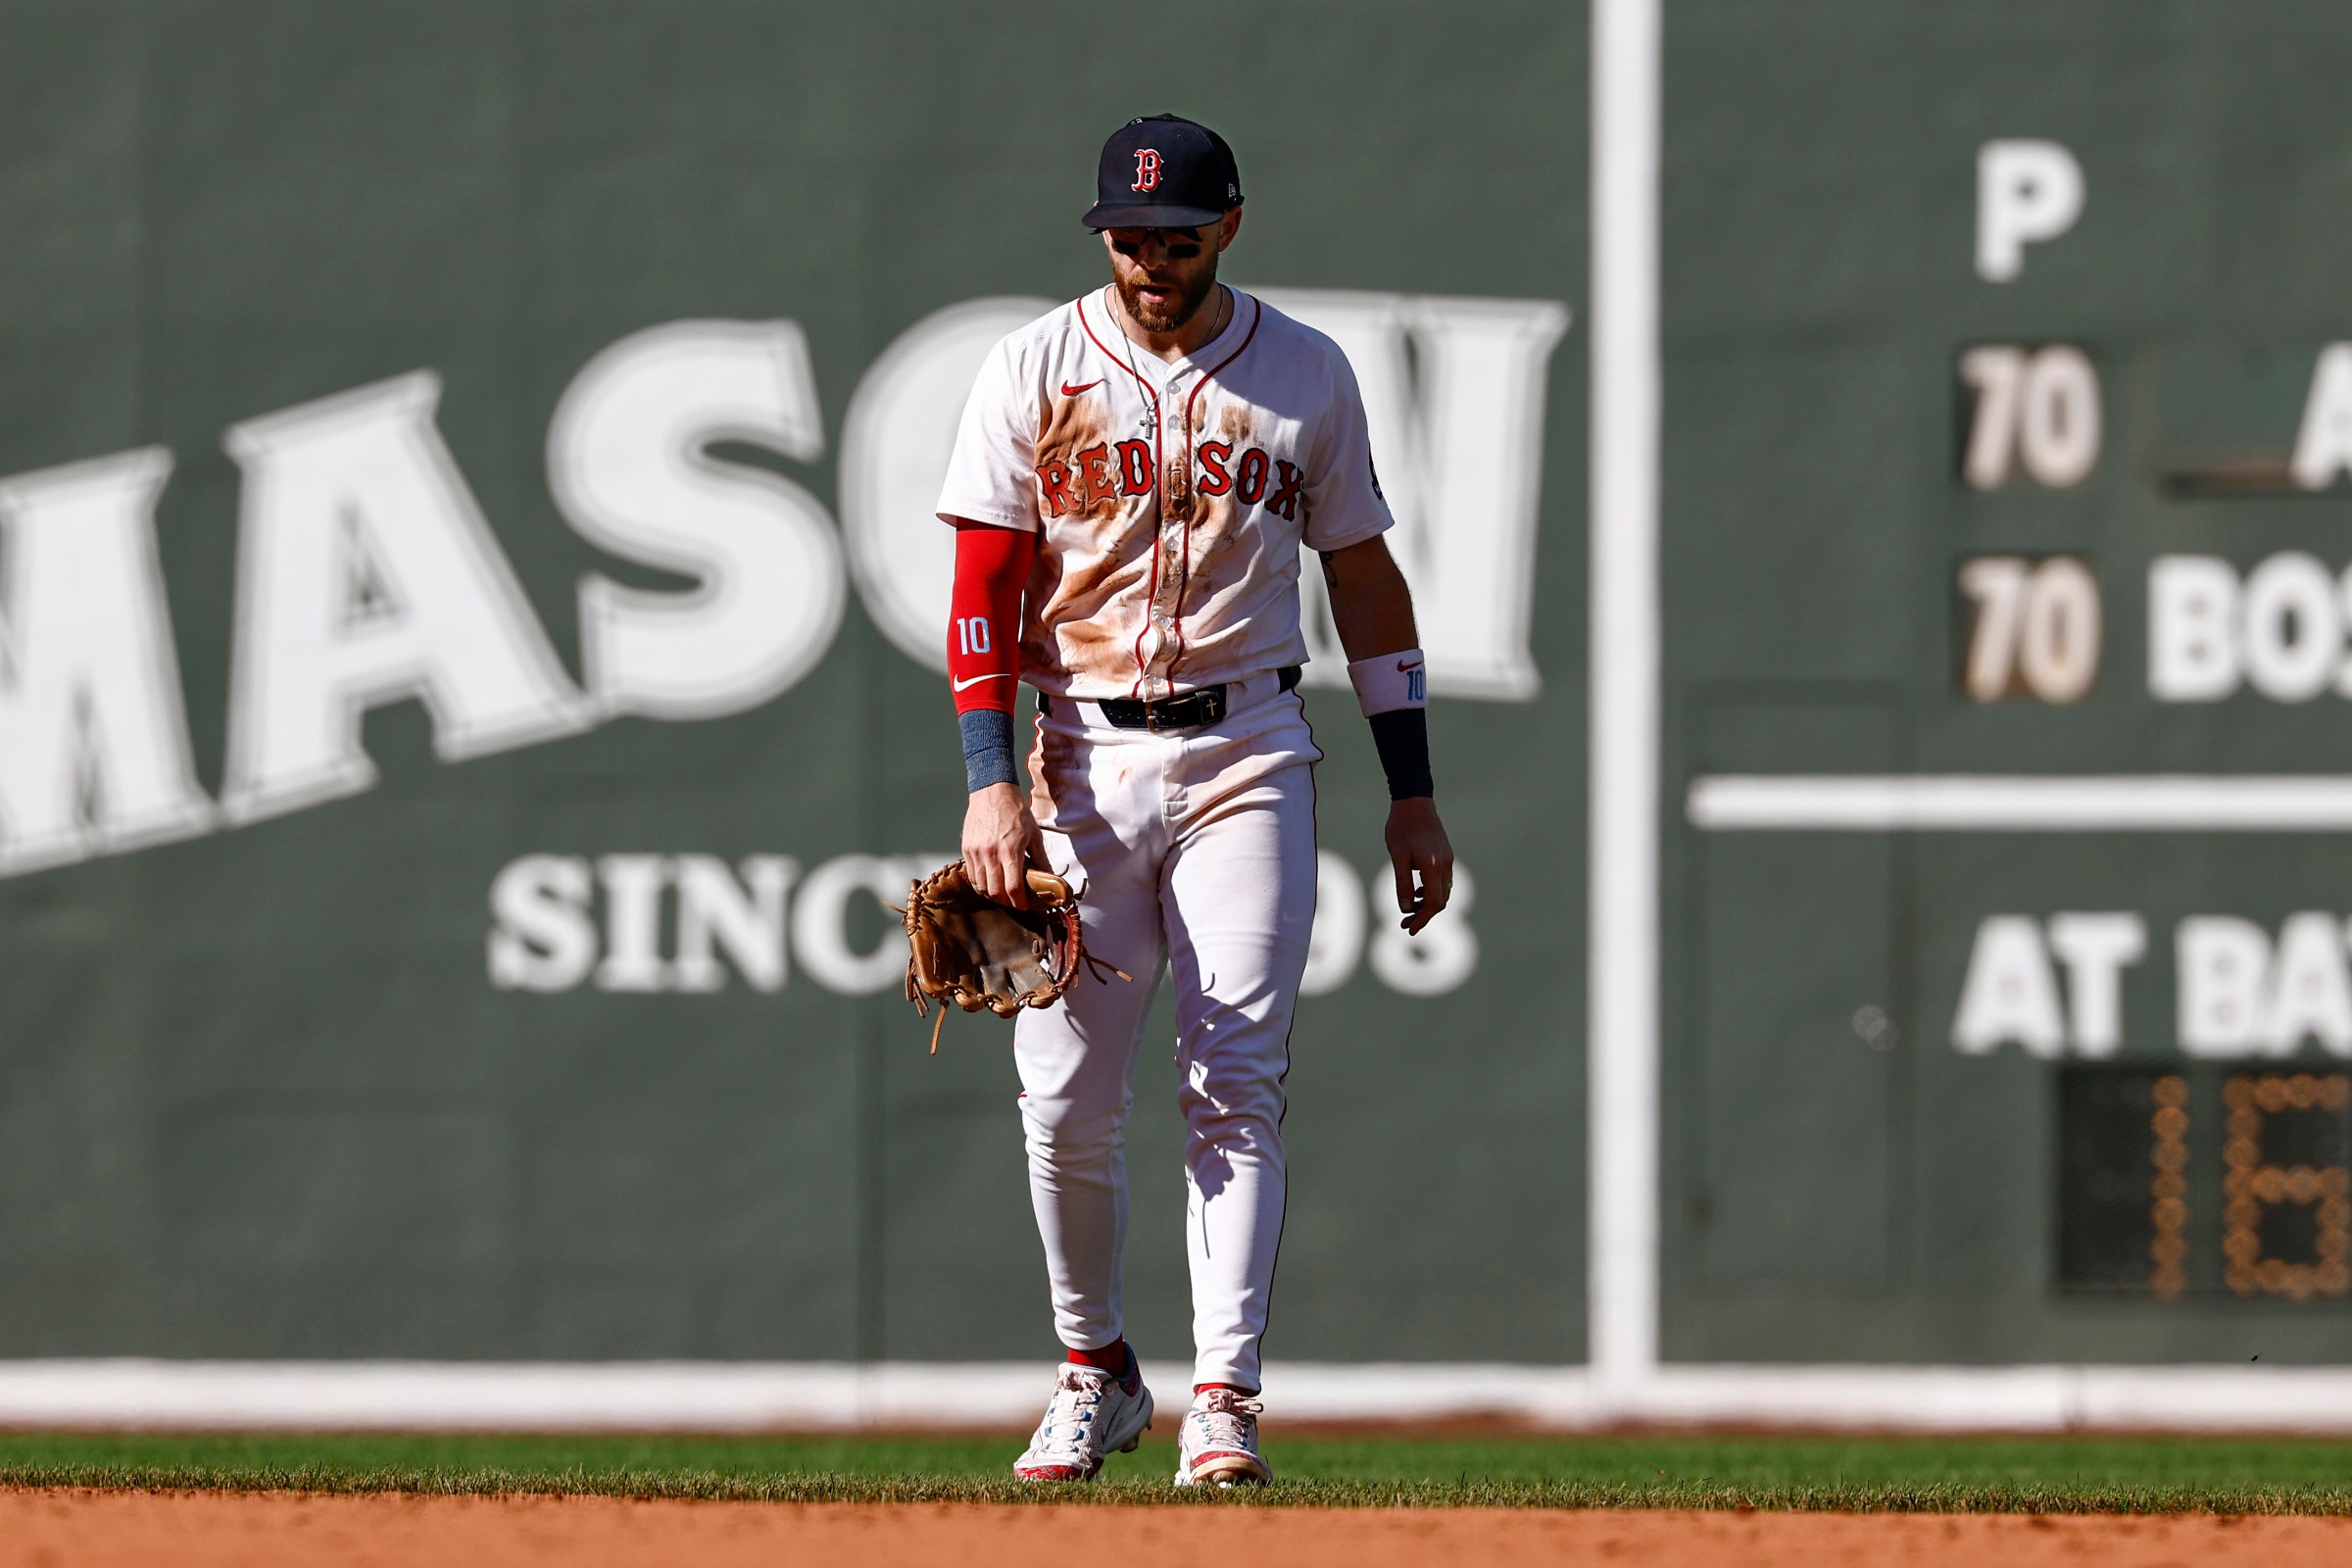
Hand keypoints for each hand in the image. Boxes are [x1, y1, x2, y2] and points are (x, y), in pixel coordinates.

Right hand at [963, 782, 1044, 907]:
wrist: (992, 791)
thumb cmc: (1015, 811)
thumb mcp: (1034, 833)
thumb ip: (1041, 858)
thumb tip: (1050, 877)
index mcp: (1010, 849)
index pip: (1012, 887)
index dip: (1019, 901)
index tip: (1024, 905)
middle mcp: (991, 853)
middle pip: (995, 891)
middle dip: (1006, 901)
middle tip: (1014, 901)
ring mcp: (976, 851)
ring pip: (981, 886)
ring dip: (992, 894)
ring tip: (1002, 894)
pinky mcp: (966, 849)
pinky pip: (971, 875)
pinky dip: (980, 884)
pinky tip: (989, 883)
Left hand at [1384, 796, 1453, 934]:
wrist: (1414, 802)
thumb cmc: (1401, 828)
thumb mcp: (1397, 857)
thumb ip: (1402, 883)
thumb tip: (1405, 909)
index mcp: (1433, 866)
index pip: (1432, 902)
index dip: (1422, 919)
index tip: (1409, 929)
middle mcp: (1445, 865)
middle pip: (1440, 901)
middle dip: (1423, 916)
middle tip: (1404, 924)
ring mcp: (1447, 860)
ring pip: (1442, 893)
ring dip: (1427, 905)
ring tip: (1408, 910)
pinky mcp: (1445, 856)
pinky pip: (1443, 882)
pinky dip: (1431, 892)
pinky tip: (1416, 893)